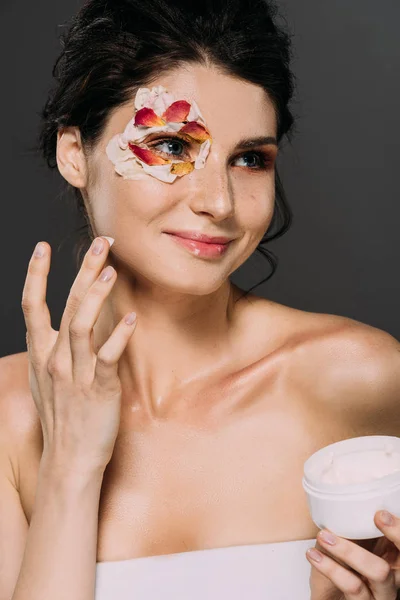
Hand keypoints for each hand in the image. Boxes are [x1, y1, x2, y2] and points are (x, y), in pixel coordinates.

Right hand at [21, 237, 136, 476]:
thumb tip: (60, 326)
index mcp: (41, 354)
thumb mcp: (46, 381)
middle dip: (82, 270)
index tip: (40, 246)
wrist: (69, 460)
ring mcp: (76, 374)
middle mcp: (55, 359)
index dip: (35, 275)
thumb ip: (52, 351)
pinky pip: (108, 357)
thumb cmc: (62, 418)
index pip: (31, 306)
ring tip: (110, 269)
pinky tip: (132, 318)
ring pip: (82, 325)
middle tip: (99, 242)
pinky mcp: (99, 389)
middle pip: (66, 305)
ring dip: (96, 295)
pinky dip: (119, 336)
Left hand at [307, 510, 399, 598]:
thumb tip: (345, 501)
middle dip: (393, 534)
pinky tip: (314, 555)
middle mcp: (392, 580)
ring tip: (324, 536)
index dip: (399, 530)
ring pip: (378, 572)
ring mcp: (380, 595)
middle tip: (376, 517)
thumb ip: (356, 530)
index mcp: (392, 561)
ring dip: (349, 550)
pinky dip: (331, 568)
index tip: (381, 514)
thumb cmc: (342, 570)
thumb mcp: (352, 546)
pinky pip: (353, 587)